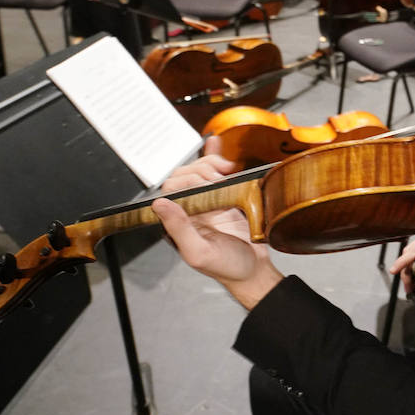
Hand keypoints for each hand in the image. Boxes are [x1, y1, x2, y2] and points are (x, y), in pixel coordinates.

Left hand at [151, 136, 282, 308]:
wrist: (254, 269)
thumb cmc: (227, 266)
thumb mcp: (199, 253)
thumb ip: (178, 229)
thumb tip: (160, 204)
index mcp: (178, 222)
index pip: (171, 188)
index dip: (187, 181)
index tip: (208, 186)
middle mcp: (190, 209)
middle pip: (184, 174)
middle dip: (202, 170)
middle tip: (220, 179)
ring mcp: (208, 201)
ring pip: (199, 170)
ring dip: (211, 163)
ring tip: (227, 170)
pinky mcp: (225, 197)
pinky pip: (216, 171)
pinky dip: (215, 156)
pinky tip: (216, 145)